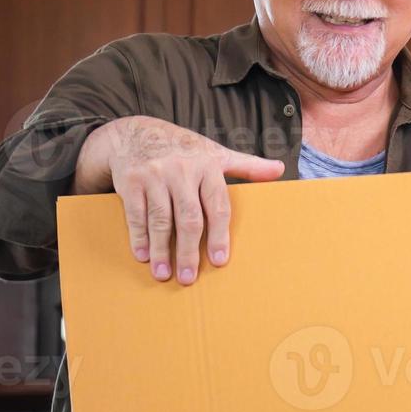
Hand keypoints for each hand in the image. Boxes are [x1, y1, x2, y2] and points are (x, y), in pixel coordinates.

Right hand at [76, 116, 284, 283]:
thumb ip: (246, 166)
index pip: (217, 205)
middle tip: (189, 278)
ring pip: (160, 219)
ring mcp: (154, 176)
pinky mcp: (130, 181)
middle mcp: (181, 170)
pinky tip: (143, 256)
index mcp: (207, 166)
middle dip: (188, 250)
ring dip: (161, 250)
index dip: (219, 235)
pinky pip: (136, 214)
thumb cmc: (183, 150)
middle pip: (188, 217)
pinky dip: (139, 237)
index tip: (218, 261)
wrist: (136, 133)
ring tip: (163, 274)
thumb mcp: (215, 153)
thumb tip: (280, 169)